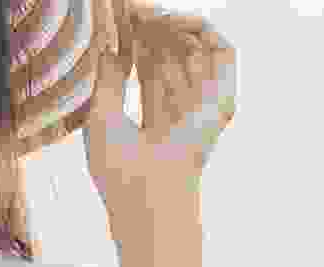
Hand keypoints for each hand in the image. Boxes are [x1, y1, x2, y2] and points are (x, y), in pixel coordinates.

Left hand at [83, 4, 237, 225]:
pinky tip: (167, 25)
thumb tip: (111, 48)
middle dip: (151, 27)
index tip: (120, 17)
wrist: (146, 190)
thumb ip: (107, 80)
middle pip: (171, 54)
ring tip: (143, 16)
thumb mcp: (101, 116)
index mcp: (154, 120)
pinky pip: (221, 51)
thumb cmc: (118, 168)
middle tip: (130, 6)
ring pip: (194, 48)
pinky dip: (197, 30)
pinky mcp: (223, 98)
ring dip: (169, 25)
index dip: (135, 42)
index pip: (149, 69)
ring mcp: (203, 103)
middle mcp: (182, 109)